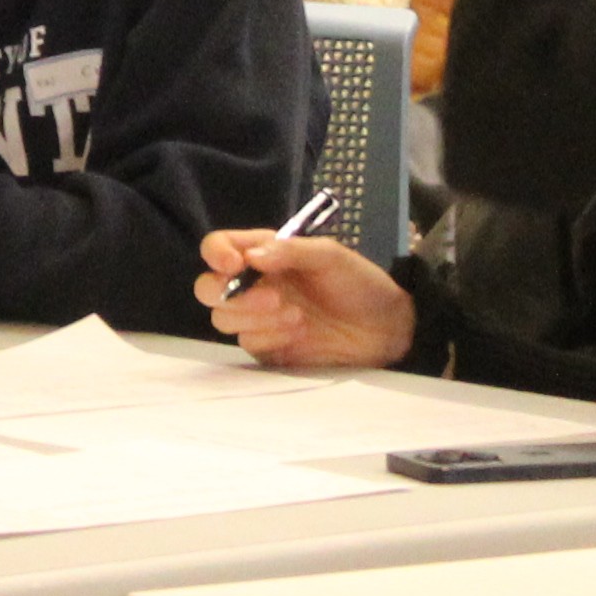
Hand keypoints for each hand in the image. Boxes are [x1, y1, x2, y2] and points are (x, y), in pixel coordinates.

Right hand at [199, 226, 412, 370]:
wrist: (387, 329)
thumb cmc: (360, 283)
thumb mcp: (330, 256)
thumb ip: (290, 251)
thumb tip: (250, 256)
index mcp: (265, 254)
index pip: (219, 248)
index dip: (216, 253)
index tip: (234, 264)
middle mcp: (254, 285)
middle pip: (208, 288)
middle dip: (229, 294)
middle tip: (272, 298)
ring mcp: (259, 319)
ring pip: (224, 319)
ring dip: (256, 318)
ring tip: (298, 317)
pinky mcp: (268, 348)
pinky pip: (248, 343)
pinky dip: (270, 337)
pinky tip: (299, 333)